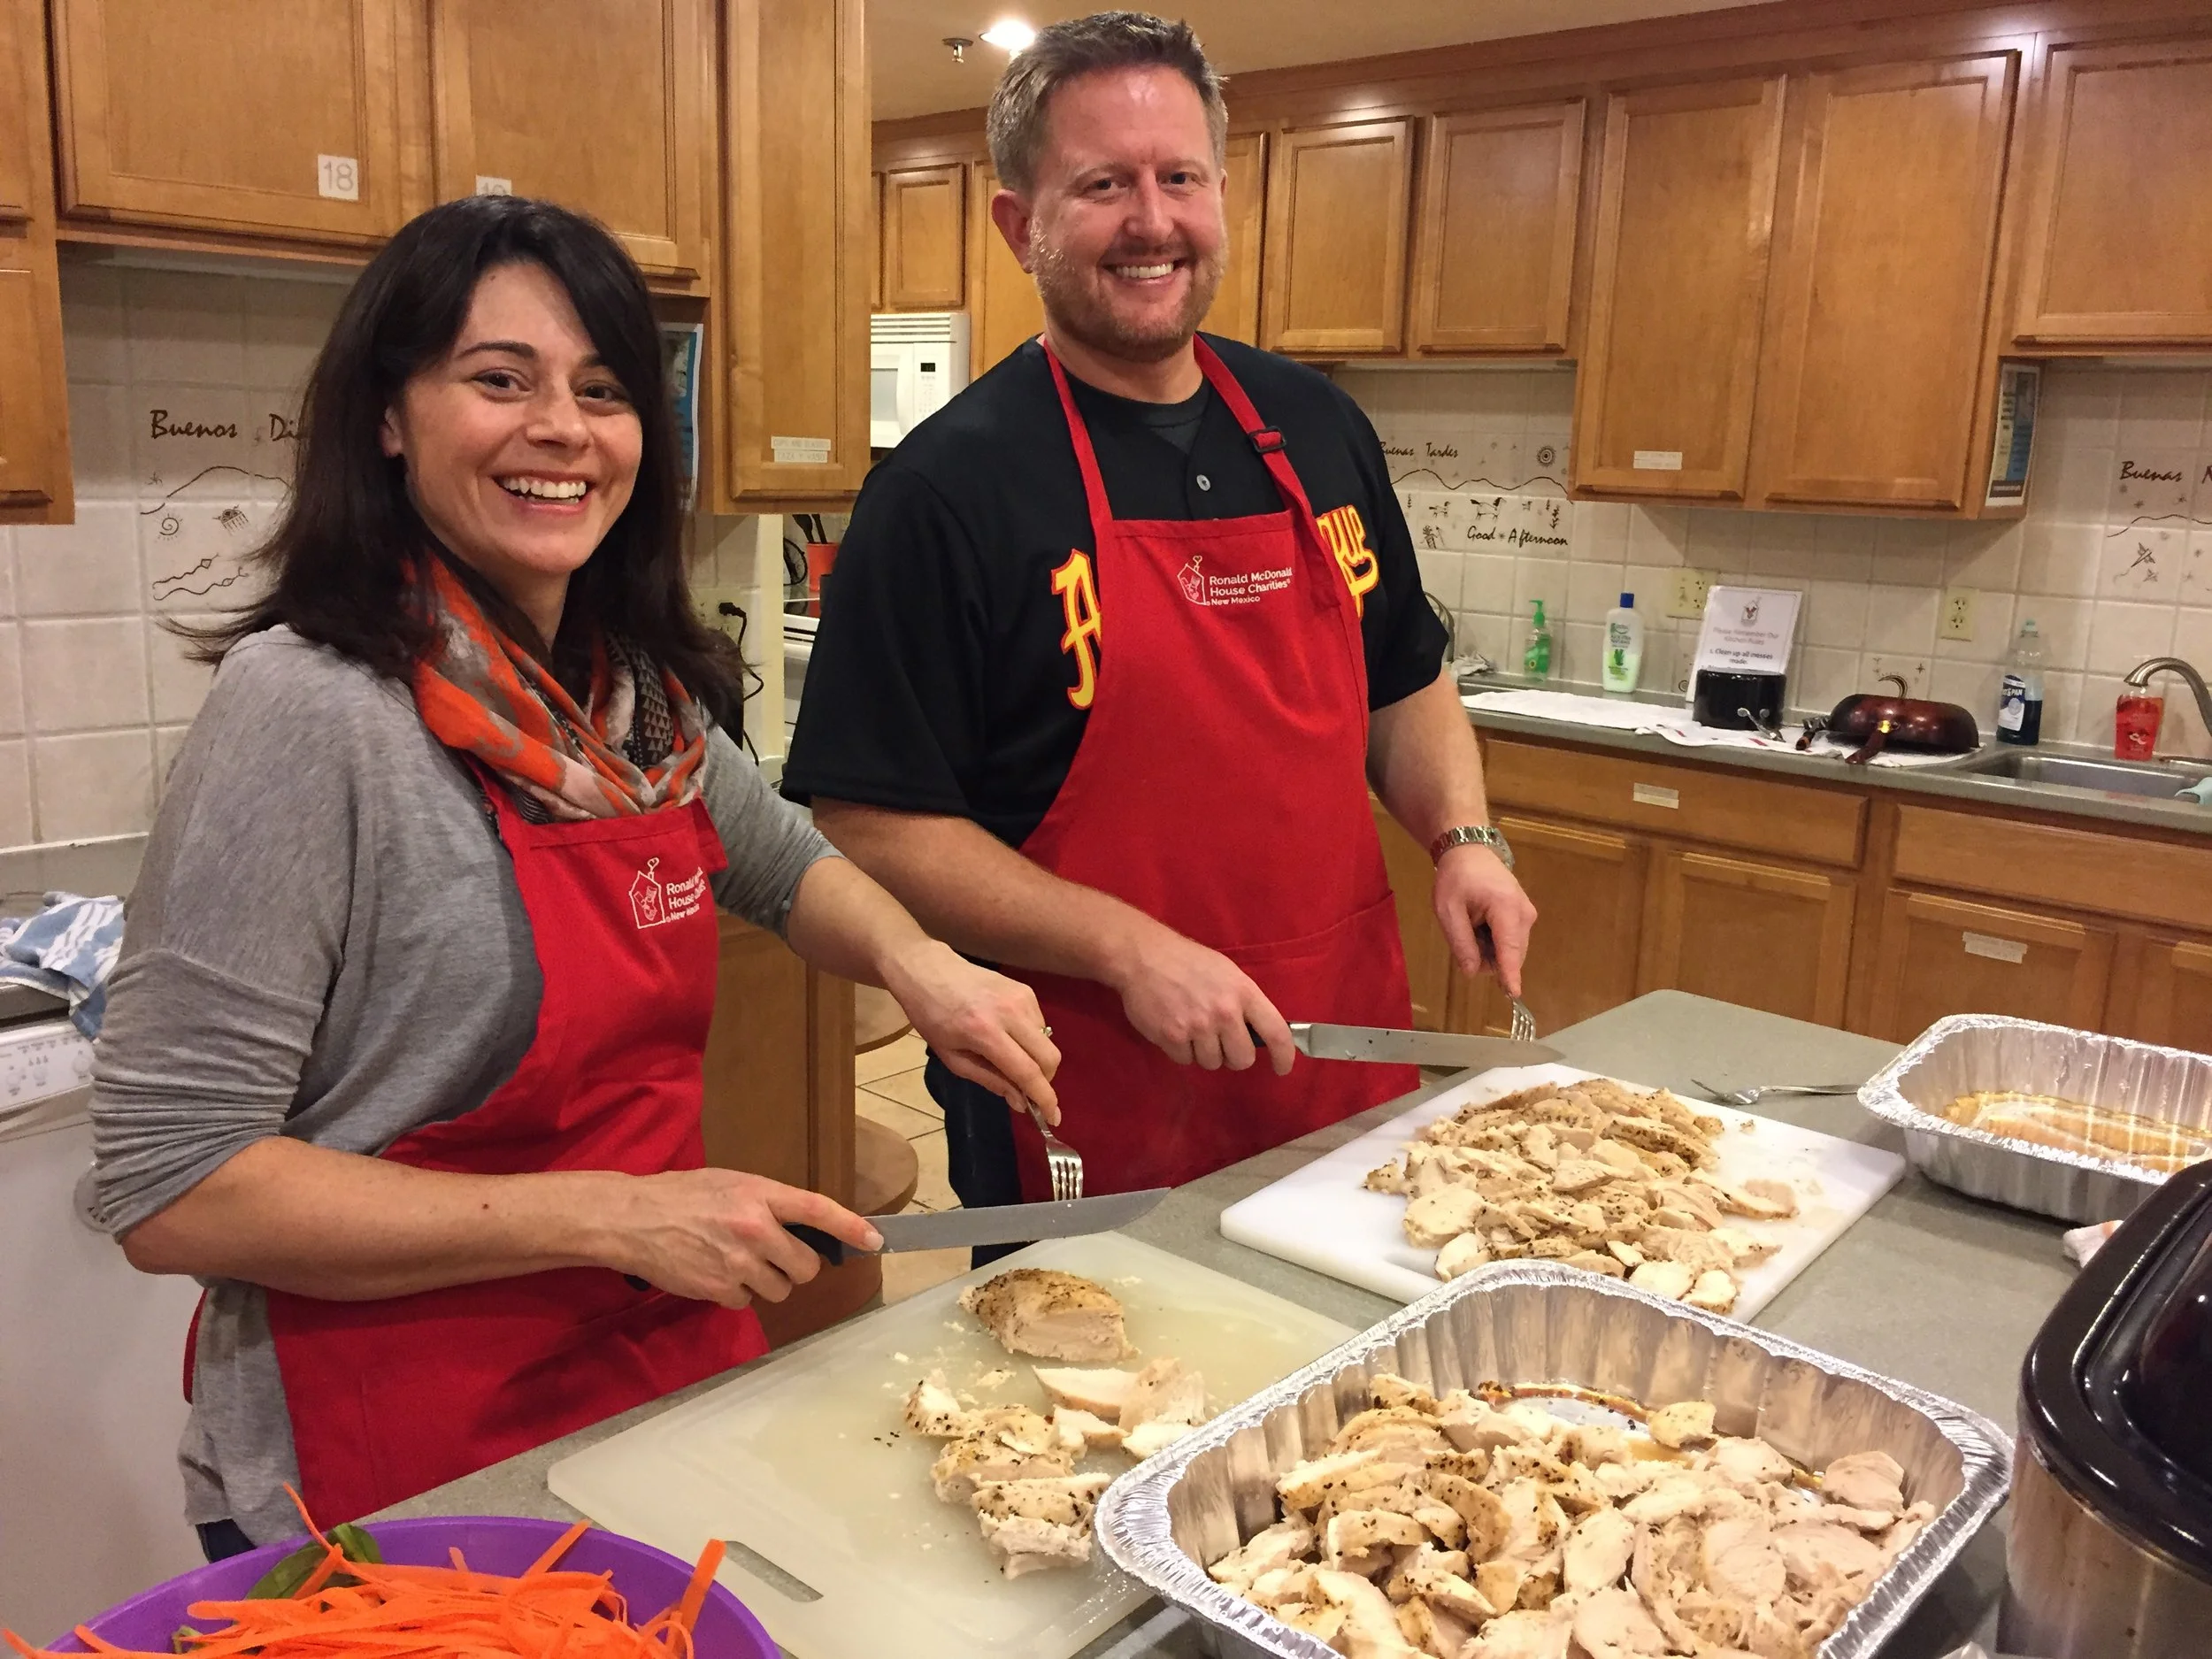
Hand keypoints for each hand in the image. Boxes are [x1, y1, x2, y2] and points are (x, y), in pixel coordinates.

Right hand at [608, 1169, 878, 1305]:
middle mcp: (754, 1229)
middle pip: (806, 1266)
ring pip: (781, 1289)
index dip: (850, 1227)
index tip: (876, 1240)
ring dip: (766, 1281)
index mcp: (759, 1195)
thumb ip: (768, 1203)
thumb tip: (804, 1225)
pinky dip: (737, 1293)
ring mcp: (737, 1262)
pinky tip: (715, 1273)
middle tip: (774, 1256)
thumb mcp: (731, 1183)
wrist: (632, 1219)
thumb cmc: (682, 1195)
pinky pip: (748, 1302)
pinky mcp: (719, 1289)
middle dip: (797, 1266)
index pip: (817, 1210)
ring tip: (736, 1261)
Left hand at [882, 940, 1061, 1122]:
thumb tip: (1020, 1102)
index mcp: (985, 1033)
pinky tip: (1009, 1036)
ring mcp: (1022, 998)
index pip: (1027, 1072)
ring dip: (1037, 1059)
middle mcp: (1010, 1013)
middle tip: (1028, 1090)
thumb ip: (990, 1080)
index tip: (1053, 1118)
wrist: (928, 969)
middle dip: (1046, 1081)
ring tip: (1011, 1058)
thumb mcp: (952, 1058)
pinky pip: (1041, 1024)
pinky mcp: (1026, 990)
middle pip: (1050, 1057)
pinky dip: (1032, 1039)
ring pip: (1047, 1041)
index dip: (1044, 1098)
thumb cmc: (931, 1017)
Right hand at [1109, 921, 1295, 1074]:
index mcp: (1244, 993)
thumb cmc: (1189, 962)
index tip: (1282, 1068)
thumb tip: (1258, 1033)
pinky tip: (1174, 1028)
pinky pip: (1185, 1060)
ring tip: (1192, 1028)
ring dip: (1203, 1052)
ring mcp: (1198, 1027)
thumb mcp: (1227, 973)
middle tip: (1221, 1042)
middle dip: (1233, 1056)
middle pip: (1242, 1059)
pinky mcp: (1172, 1037)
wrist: (1144, 956)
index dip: (1285, 1056)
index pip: (1276, 1032)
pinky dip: (1180, 1050)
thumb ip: (1244, 1002)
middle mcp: (1224, 1012)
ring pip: (1212, 1063)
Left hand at [1434, 845, 1536, 996]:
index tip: (1514, 995)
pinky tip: (1480, 924)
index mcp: (1505, 907)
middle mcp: (1524, 913)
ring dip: (1488, 949)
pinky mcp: (1525, 916)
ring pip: (1510, 951)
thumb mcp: (1448, 911)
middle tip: (1463, 933)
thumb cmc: (1456, 878)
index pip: (1509, 949)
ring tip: (1471, 924)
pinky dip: (1493, 942)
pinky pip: (1510, 942)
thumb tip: (1472, 972)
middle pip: (1510, 954)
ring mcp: (1527, 914)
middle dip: (1486, 957)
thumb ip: (1461, 943)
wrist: (1469, 852)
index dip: (1510, 974)